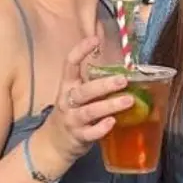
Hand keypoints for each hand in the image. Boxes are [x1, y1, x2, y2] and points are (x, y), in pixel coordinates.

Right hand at [37, 36, 132, 164]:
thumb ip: (94, 84)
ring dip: (109, 105)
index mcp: (67, 86)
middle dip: (104, 85)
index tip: (94, 40)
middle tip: (123, 80)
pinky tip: (113, 122)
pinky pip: (90, 133)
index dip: (80, 51)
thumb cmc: (72, 113)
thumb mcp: (76, 95)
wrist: (54, 143)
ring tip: (128, 101)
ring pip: (89, 112)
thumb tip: (124, 71)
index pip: (69, 64)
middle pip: (84, 91)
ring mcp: (72, 120)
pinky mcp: (78, 137)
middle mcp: (67, 101)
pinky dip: (101, 128)